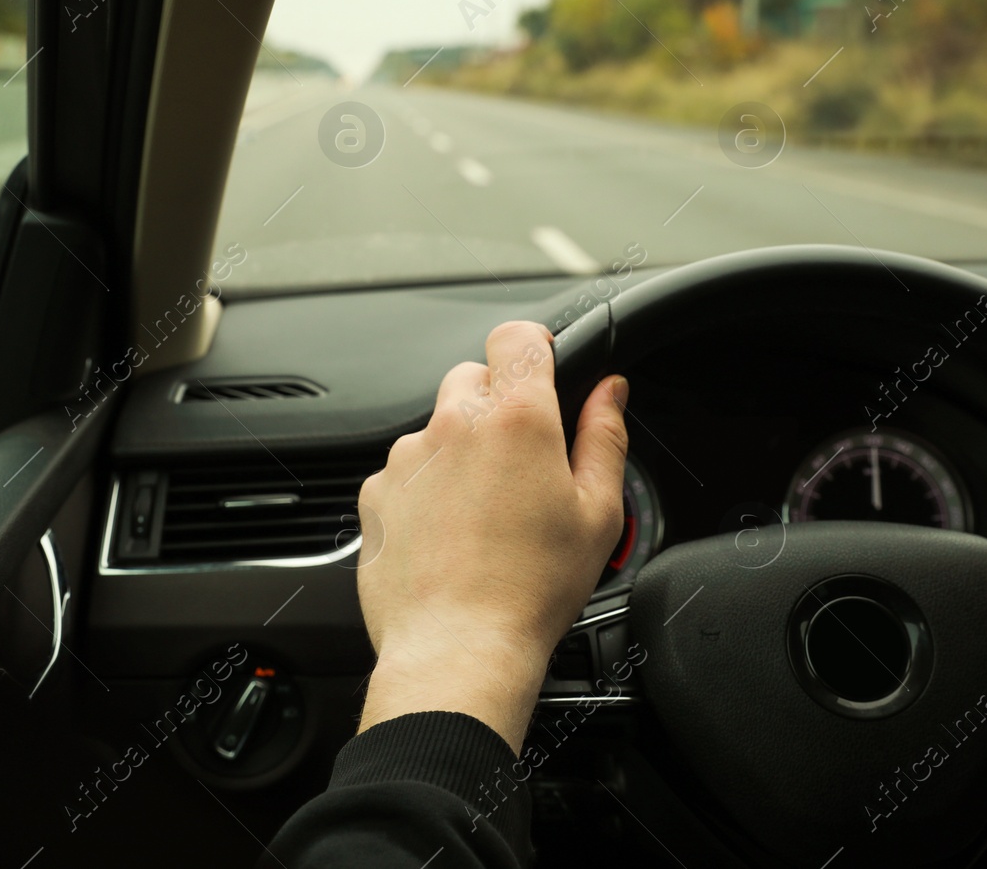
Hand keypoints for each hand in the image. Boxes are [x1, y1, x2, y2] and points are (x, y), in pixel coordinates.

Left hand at [354, 320, 628, 751]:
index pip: (517, 336)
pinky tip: (453, 532)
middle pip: (475, 376)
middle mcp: (455, 425)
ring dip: (461, 448)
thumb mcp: (598, 513)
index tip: (543, 368)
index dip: (534, 347)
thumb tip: (610, 393)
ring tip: (488, 511)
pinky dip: (428, 487)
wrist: (458, 648)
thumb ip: (605, 437)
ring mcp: (409, 458)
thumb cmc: (530, 590)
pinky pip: (407, 469)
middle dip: (499, 404)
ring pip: (438, 425)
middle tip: (523, 462)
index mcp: (517, 419)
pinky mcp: (377, 493)